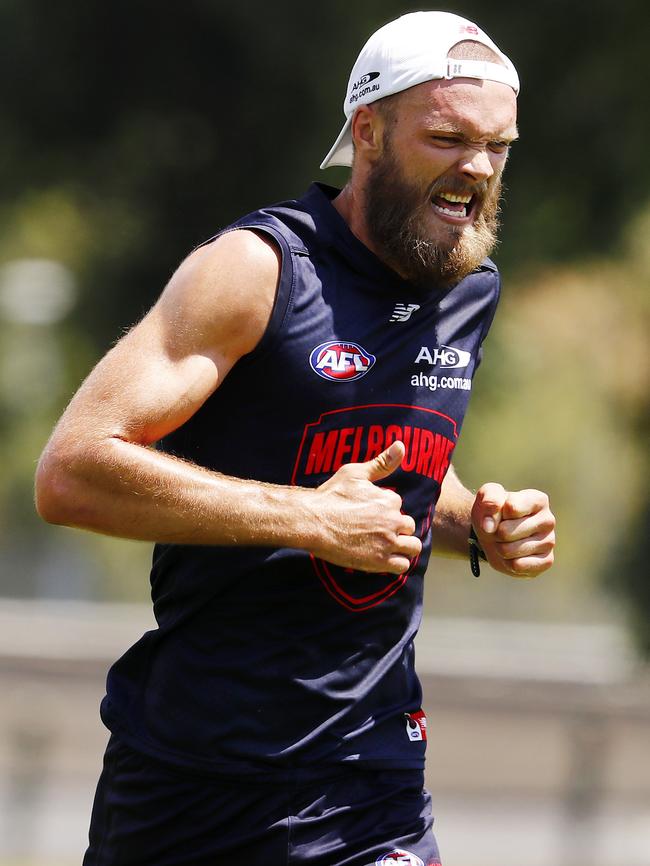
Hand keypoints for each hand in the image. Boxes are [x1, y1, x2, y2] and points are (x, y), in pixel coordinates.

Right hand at [309, 441, 421, 573]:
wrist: (312, 522)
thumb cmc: (331, 496)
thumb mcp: (355, 473)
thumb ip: (382, 463)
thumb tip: (401, 444)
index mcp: (389, 500)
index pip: (397, 505)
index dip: (385, 509)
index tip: (369, 513)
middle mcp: (393, 521)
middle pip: (408, 526)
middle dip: (397, 527)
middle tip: (377, 530)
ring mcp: (387, 543)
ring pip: (413, 547)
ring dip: (403, 546)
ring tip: (387, 545)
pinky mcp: (379, 562)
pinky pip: (402, 565)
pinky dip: (397, 562)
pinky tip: (384, 558)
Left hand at [471, 483, 554, 577]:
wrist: (495, 532)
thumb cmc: (493, 510)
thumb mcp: (487, 495)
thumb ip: (489, 500)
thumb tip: (489, 525)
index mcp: (538, 500)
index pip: (511, 508)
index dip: (495, 513)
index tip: (498, 512)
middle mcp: (548, 520)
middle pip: (505, 532)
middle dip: (494, 533)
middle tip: (499, 530)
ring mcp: (549, 541)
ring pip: (509, 550)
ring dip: (499, 548)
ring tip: (505, 541)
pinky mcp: (546, 561)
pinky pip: (518, 566)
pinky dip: (507, 563)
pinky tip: (513, 555)